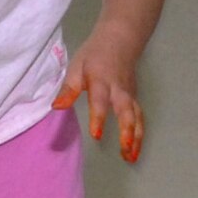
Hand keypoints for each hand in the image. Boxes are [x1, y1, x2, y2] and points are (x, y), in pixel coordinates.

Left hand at [52, 28, 145, 163]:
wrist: (121, 39)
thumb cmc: (95, 53)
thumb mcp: (77, 66)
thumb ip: (68, 88)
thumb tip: (57, 107)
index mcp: (102, 81)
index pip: (101, 102)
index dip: (99, 118)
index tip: (96, 136)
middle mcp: (120, 90)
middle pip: (127, 112)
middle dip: (127, 132)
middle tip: (125, 150)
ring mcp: (130, 94)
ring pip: (137, 117)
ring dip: (137, 138)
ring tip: (131, 158)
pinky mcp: (135, 98)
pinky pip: (140, 117)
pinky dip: (140, 133)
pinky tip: (135, 148)